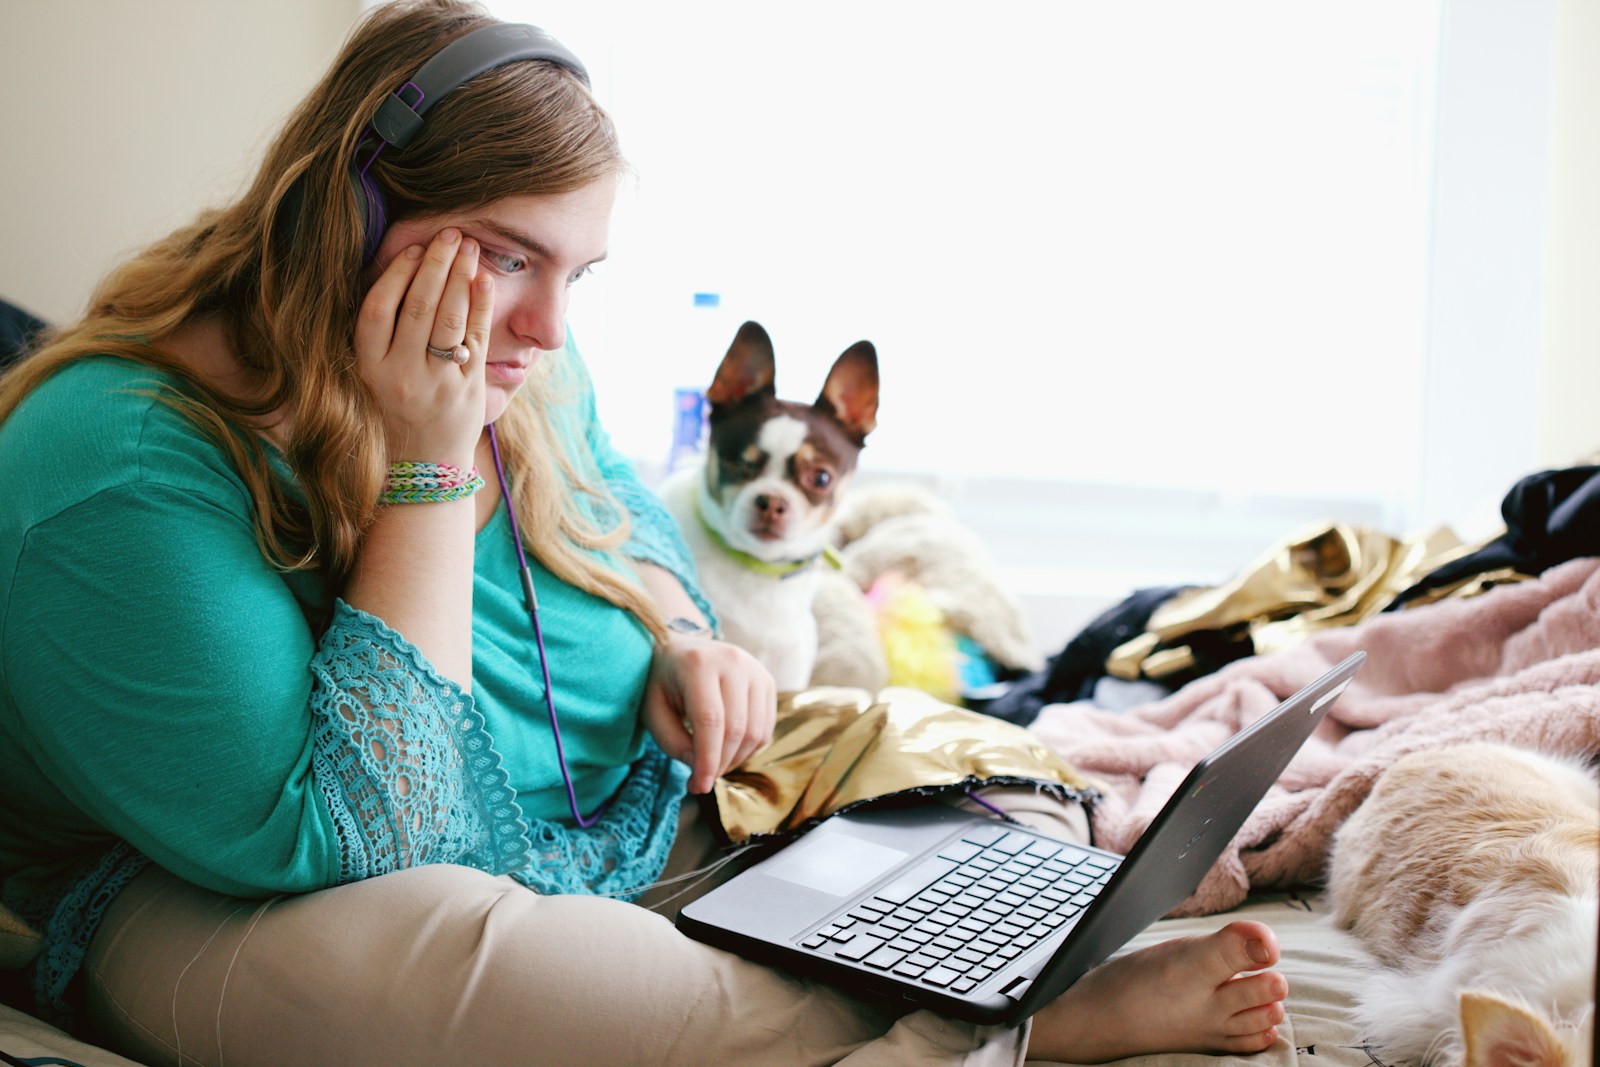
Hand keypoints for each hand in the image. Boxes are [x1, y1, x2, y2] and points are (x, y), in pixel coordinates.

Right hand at [355, 228, 493, 464]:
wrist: (422, 467)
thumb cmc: (395, 410)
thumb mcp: (372, 374)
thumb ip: (380, 333)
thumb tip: (399, 272)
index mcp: (368, 367)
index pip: (377, 309)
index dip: (395, 274)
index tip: (413, 247)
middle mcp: (399, 375)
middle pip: (417, 307)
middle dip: (436, 264)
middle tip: (450, 233)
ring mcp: (436, 384)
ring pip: (448, 320)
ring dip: (461, 278)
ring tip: (470, 247)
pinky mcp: (468, 391)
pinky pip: (476, 340)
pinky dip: (481, 307)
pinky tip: (485, 280)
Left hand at [641, 634, 776, 793]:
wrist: (681, 648)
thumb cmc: (663, 682)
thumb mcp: (653, 710)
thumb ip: (672, 742)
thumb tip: (702, 769)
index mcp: (698, 664)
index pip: (710, 720)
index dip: (707, 759)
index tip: (699, 786)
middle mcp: (733, 661)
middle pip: (736, 728)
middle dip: (720, 763)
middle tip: (701, 779)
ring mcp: (755, 669)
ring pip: (756, 732)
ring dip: (735, 759)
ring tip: (712, 764)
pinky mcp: (767, 681)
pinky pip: (766, 728)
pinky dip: (749, 749)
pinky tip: (727, 750)